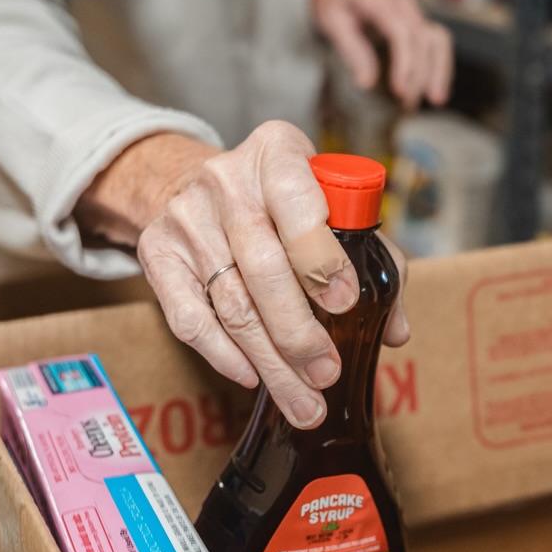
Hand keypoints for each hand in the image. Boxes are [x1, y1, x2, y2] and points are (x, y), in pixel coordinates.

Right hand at [77, 125, 409, 428]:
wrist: (200, 184)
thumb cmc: (284, 202)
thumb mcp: (332, 205)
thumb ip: (374, 259)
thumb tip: (394, 329)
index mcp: (278, 153)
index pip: (298, 204)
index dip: (321, 258)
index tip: (345, 303)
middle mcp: (226, 180)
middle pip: (262, 267)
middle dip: (298, 332)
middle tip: (326, 373)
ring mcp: (185, 218)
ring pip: (231, 303)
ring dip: (270, 360)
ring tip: (302, 399)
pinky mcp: (157, 253)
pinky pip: (189, 318)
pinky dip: (223, 355)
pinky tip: (252, 376)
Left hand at [312, 0, 453, 110]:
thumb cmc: (335, 1)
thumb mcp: (332, 20)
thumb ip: (351, 48)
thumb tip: (368, 81)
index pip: (401, 31)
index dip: (405, 62)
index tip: (400, 90)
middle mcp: (402, 0)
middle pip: (422, 38)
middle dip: (420, 74)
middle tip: (408, 102)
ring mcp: (413, 9)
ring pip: (438, 38)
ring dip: (439, 70)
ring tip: (434, 99)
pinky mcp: (418, 20)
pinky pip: (438, 41)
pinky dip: (440, 64)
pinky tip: (437, 88)